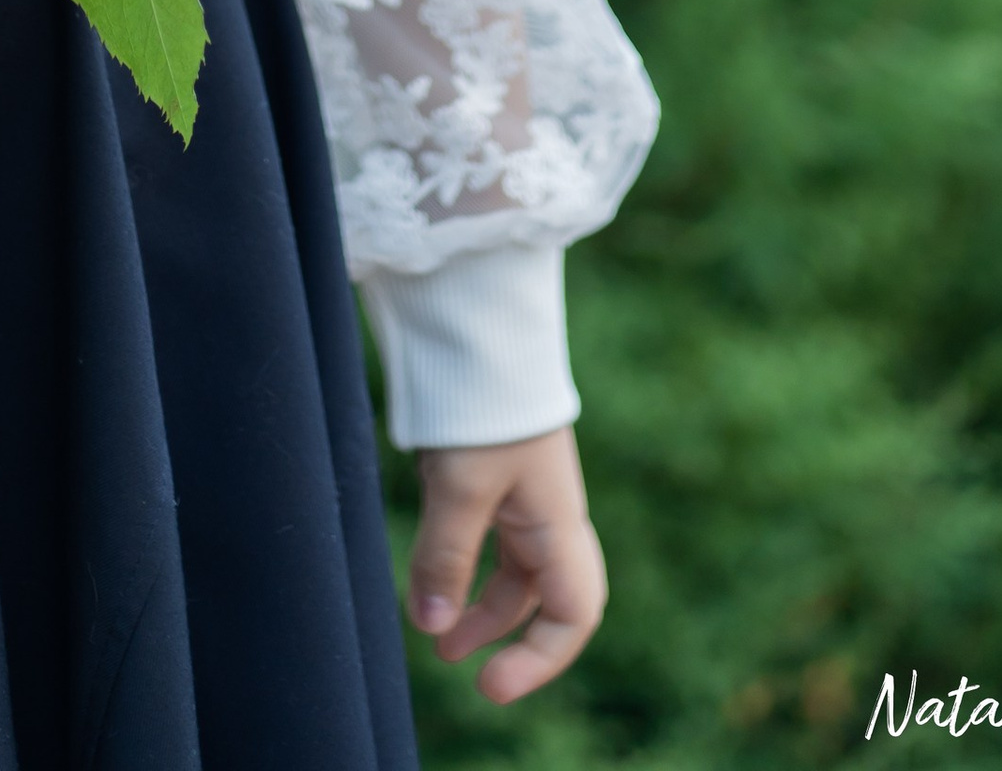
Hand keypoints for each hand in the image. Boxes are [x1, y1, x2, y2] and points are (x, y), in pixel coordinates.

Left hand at [406, 425, 606, 704]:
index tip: (489, 685)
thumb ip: (445, 559)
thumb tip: (432, 629)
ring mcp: (522, 487)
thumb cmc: (484, 400)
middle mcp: (549, 510)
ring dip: (476, 603)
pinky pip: (487, 533)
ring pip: (509, 566)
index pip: (572, 614)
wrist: (478, 316)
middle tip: (454, 664)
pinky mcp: (493, 466)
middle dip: (503, 635)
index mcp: (558, 521)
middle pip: (541, 595)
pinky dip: (461, 562)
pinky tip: (428, 571)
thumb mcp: (459, 484)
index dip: (539, 660)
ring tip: (432, 631)